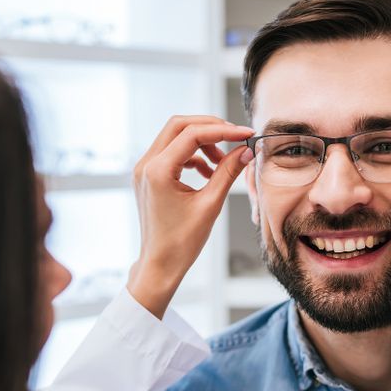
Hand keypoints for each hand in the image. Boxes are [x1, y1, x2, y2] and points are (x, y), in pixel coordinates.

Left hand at [128, 115, 254, 318]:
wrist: (160, 265)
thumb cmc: (181, 243)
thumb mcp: (210, 204)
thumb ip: (228, 173)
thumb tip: (246, 151)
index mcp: (158, 171)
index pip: (193, 134)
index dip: (223, 131)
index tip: (245, 134)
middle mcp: (146, 165)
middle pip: (179, 125)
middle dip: (210, 128)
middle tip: (235, 138)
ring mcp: (144, 169)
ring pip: (174, 136)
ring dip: (202, 142)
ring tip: (223, 162)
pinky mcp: (148, 176)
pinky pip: (171, 152)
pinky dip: (192, 155)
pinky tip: (209, 172)